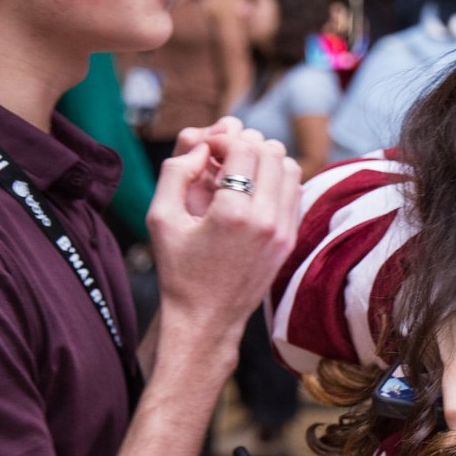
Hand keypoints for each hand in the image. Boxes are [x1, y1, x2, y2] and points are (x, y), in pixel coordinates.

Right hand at [149, 123, 299, 350]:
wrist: (207, 317)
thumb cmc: (178, 270)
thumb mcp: (160, 219)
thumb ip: (175, 173)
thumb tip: (200, 147)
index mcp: (233, 213)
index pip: (245, 148)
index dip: (223, 139)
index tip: (207, 150)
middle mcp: (266, 220)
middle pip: (272, 152)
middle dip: (246, 145)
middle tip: (222, 157)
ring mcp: (284, 231)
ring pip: (290, 168)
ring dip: (265, 161)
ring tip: (239, 172)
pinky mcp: (291, 239)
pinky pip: (295, 191)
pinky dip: (277, 180)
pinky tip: (252, 191)